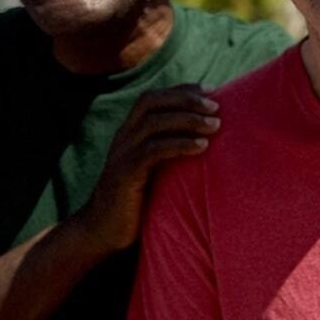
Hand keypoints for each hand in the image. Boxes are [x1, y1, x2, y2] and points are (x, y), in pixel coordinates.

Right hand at [74, 86, 219, 253]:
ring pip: (153, 123)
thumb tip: (205, 142)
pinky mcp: (125, 174)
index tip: (211, 89)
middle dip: (185, 99)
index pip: (154, 98)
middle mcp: (123, 137)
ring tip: (215, 125)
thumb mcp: (153, 171)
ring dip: (187, 120)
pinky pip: (153, 151)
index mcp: (130, 132)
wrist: (103, 230)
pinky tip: (202, 146)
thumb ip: (168, 152)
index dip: (181, 90)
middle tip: (216, 105)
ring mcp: (122, 154)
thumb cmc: (136, 202)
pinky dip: (179, 144)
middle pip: (151, 101)